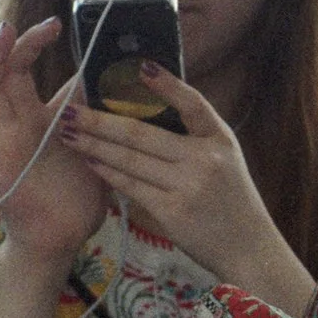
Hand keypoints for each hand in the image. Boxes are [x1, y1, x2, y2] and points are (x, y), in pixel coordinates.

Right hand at [0, 17, 109, 261]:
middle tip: (42, 25)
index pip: (40, 74)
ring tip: (4, 35)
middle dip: (24, 46)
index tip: (58, 25)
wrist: (60, 239)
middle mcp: (20, 124)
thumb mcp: (96, 151)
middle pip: (12, 73)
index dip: (43, 47)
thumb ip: (100, 122)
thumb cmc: (77, 197)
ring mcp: (4, 141)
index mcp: (45, 119)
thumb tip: (120, 91)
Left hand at [57, 62, 316, 314]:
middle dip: (99, 120)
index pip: (193, 103)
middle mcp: (205, 159)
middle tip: (70, 109)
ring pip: (130, 159)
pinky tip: (89, 161)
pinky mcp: (172, 211)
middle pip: (142, 133)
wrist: (249, 250)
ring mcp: (188, 185)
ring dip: (94, 145)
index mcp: (221, 140)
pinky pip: (131, 185)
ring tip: (68, 133)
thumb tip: (148, 116)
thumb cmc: (232, 204)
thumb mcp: (226, 162)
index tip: (140, 67)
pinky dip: (107, 172)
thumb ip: (195, 141)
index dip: (167, 84)